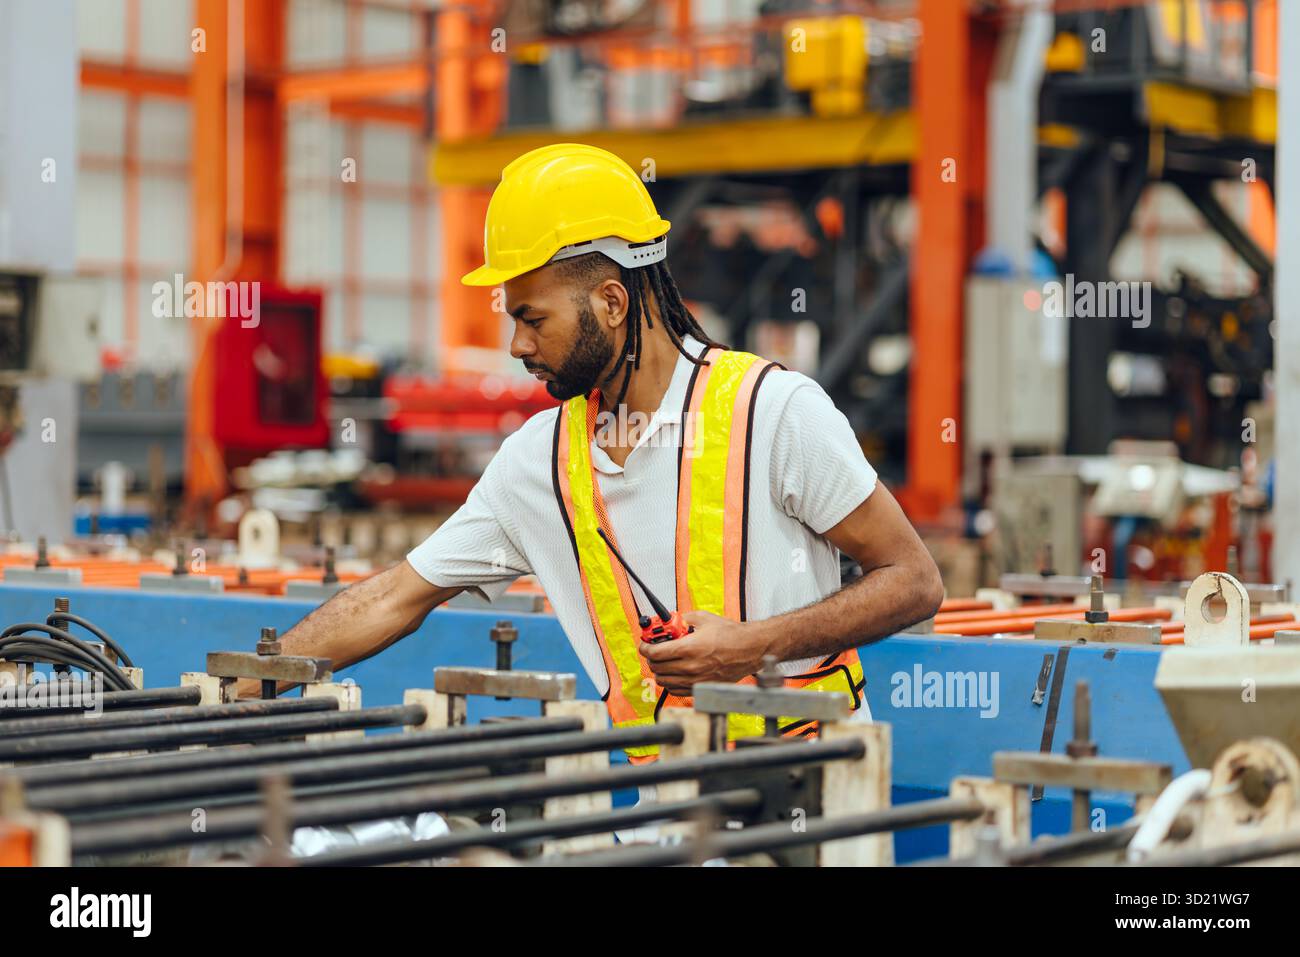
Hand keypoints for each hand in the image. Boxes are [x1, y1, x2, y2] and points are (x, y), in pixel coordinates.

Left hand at [639, 610, 769, 696]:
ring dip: (660, 671)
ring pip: (664, 682)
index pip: (655, 653)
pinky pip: (676, 690)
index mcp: (688, 648)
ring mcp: (696, 680)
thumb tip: (671, 621)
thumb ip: (684, 619)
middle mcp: (690, 667)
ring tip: (665, 661)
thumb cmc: (731, 635)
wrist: (750, 649)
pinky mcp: (701, 688)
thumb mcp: (704, 619)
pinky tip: (676, 672)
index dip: (645, 647)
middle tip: (654, 650)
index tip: (644, 644)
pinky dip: (671, 682)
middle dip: (652, 658)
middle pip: (657, 668)